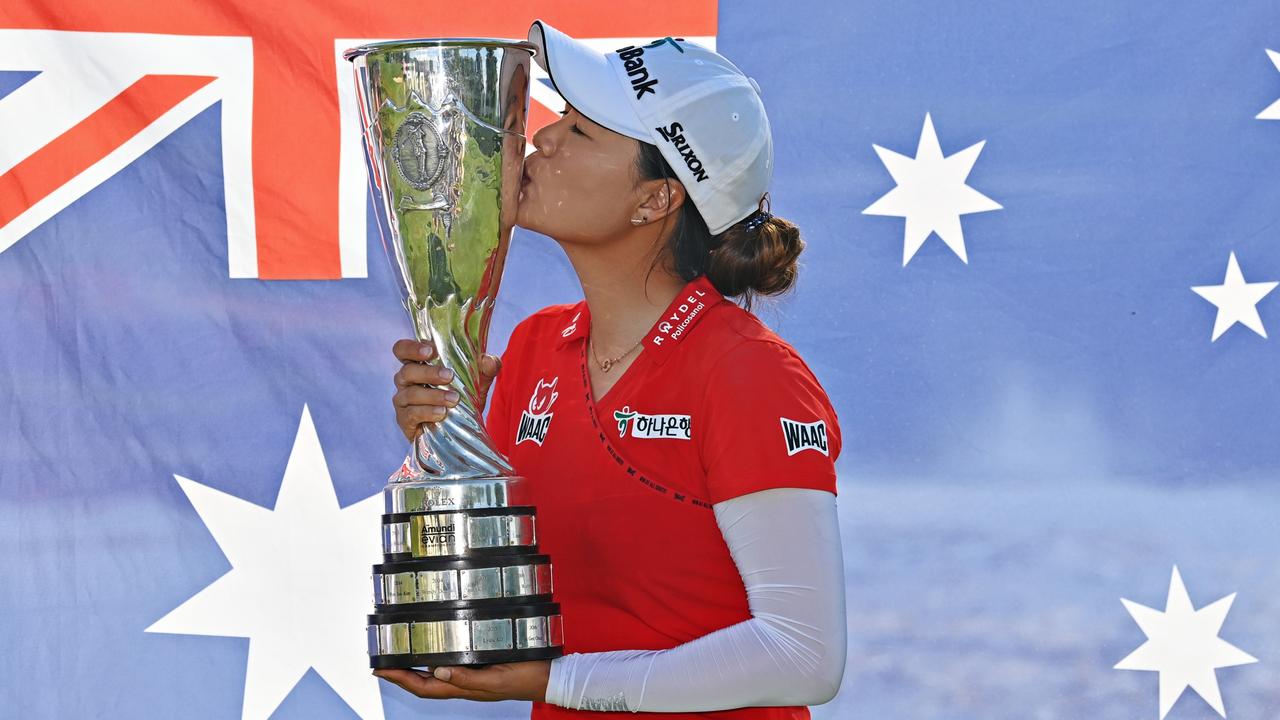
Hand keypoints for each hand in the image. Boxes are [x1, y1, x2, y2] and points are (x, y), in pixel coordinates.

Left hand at [374, 660, 550, 701]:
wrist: (547, 677)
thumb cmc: (525, 678)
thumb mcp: (496, 679)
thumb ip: (468, 678)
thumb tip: (439, 671)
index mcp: (465, 688)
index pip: (424, 686)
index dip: (401, 679)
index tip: (381, 669)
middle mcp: (464, 682)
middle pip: (425, 681)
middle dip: (401, 673)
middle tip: (383, 661)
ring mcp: (472, 675)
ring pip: (436, 674)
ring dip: (416, 666)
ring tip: (401, 654)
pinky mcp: (480, 665)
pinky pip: (452, 664)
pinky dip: (436, 658)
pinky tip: (435, 648)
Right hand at [392, 339, 500, 441]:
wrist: (459, 430)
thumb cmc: (460, 398)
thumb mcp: (477, 383)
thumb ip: (486, 369)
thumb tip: (489, 361)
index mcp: (417, 365)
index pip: (402, 350)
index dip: (411, 348)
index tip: (431, 350)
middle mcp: (406, 381)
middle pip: (407, 371)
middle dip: (428, 372)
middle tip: (448, 376)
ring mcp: (402, 401)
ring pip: (410, 394)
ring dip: (433, 395)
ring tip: (453, 399)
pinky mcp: (404, 420)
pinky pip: (411, 414)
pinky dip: (427, 412)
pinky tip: (441, 413)